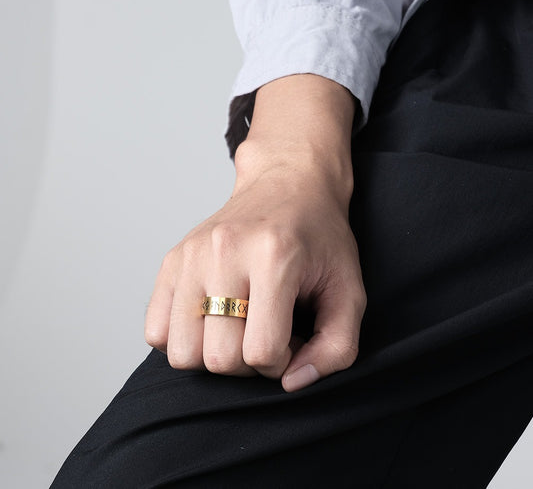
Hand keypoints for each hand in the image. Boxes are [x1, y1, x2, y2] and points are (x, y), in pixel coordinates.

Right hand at [144, 74, 366, 391]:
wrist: (288, 184)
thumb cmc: (321, 238)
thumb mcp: (350, 291)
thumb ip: (337, 347)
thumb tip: (291, 382)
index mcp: (274, 257)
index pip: (261, 351)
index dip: (281, 363)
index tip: (292, 340)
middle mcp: (224, 252)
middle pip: (217, 358)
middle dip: (247, 364)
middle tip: (266, 335)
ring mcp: (192, 255)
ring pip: (180, 352)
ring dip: (212, 355)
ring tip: (237, 330)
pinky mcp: (173, 259)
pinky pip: (156, 330)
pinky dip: (182, 340)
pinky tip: (211, 322)